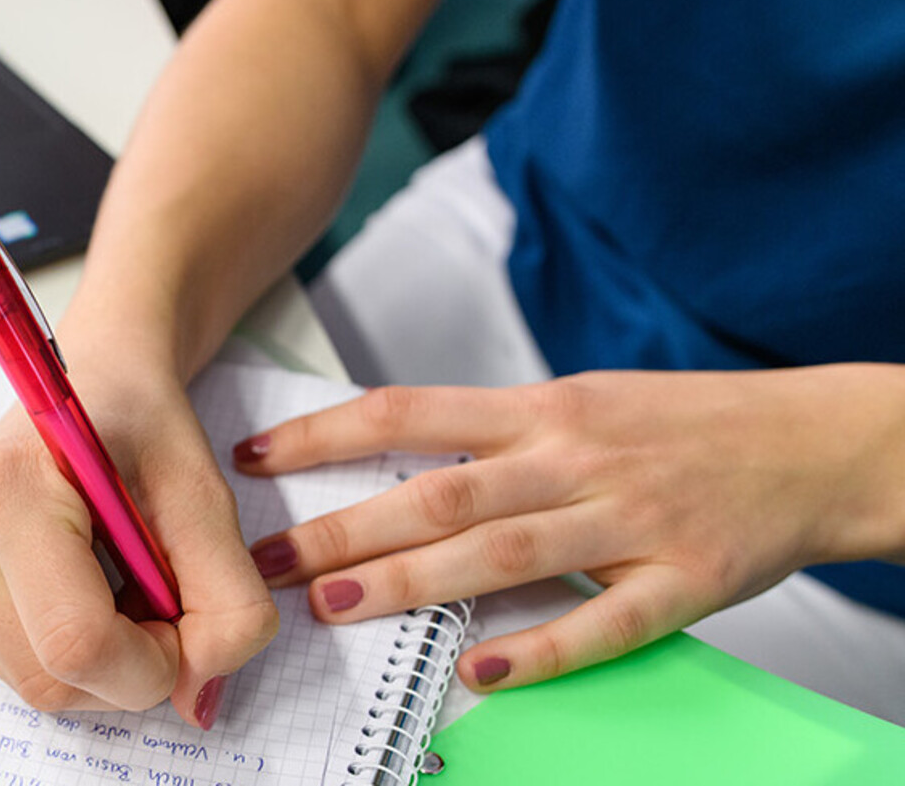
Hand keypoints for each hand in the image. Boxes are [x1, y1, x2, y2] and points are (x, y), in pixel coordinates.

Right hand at [0, 362, 277, 728]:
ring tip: (124, 587)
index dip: (152, 663)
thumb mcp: (206, 497)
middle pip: (52, 679)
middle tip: (163, 601)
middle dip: (131, 667)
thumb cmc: (145, 426)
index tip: (186, 620)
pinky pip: (17, 667)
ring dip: (105, 664)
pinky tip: (88, 591)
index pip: (76, 642)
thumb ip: (227, 601)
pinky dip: (72, 653)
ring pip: (35, 686)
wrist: (93, 381)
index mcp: (4, 488)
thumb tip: (196, 700)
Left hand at [235, 366, 904, 690]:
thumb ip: (491, 436)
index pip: (408, 413)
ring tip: (336, 608)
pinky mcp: (684, 581)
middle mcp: (576, 457)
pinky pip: (602, 622)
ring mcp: (630, 520)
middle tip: (271, 565)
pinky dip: (538, 648)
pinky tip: (478, 669)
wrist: (816, 442)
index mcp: (543, 408)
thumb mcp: (580, 402)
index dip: (324, 436)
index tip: (254, 459)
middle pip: (440, 494)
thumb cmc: (681, 424)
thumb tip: (385, 468)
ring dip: (412, 583)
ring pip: (503, 554)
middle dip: (345, 530)